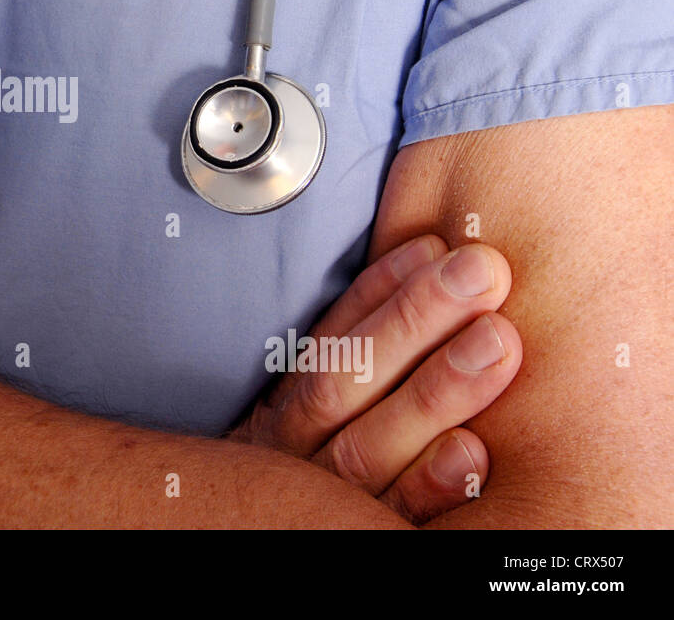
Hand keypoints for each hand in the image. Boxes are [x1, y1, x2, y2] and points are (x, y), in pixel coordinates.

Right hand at [235, 235, 521, 523]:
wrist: (283, 529)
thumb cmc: (329, 456)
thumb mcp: (319, 398)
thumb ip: (363, 348)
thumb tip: (432, 259)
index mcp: (286, 407)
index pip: (328, 341)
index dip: (377, 292)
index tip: (433, 246)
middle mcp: (295, 450)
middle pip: (342, 382)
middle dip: (413, 321)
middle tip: (480, 273)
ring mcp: (325, 498)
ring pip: (365, 446)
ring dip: (435, 389)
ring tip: (498, 339)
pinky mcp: (359, 535)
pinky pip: (392, 515)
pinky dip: (429, 482)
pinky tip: (474, 449)